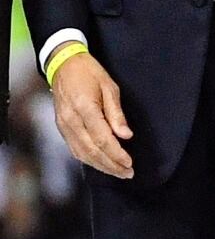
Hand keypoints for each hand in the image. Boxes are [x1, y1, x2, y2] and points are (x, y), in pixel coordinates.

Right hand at [50, 49, 133, 178]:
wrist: (64, 65)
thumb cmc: (90, 73)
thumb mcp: (110, 87)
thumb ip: (116, 113)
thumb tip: (125, 135)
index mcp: (85, 109)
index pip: (102, 139)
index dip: (116, 154)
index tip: (130, 163)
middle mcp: (71, 121)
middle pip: (92, 151)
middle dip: (111, 165)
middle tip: (128, 173)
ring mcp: (63, 125)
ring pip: (81, 153)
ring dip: (100, 166)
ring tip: (118, 172)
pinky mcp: (61, 127)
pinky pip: (74, 148)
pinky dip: (88, 159)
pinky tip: (100, 163)